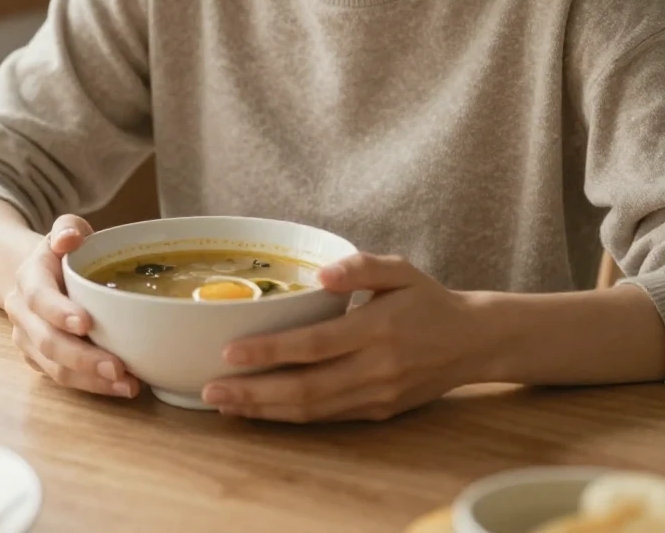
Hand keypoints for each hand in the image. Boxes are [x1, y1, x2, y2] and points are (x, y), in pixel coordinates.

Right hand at [4, 214, 139, 399]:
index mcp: (28, 278)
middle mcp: (22, 313)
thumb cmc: (63, 253)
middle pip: (46, 341)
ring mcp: (28, 340)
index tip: (86, 323)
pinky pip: (61, 379)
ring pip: (54, 367)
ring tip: (127, 384)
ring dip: (90, 380)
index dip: (59, 312)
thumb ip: (67, 228)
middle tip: (118, 367)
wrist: (39, 276)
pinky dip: (90, 385)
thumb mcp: (66, 230)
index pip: (39, 297)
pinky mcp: (39, 361)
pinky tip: (119, 386)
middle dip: (82, 358)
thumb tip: (68, 238)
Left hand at [201, 253, 483, 422]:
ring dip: (264, 411)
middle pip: (306, 388)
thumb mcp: (400, 268)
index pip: (315, 344)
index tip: (231, 351)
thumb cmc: (428, 298)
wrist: (473, 341)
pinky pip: (327, 418)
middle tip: (211, 390)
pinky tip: (262, 410)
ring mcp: (376, 395)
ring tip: (225, 405)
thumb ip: (361, 265)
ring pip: (312, 410)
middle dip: (254, 392)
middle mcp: (376, 367)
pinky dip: (289, 417)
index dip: (270, 352)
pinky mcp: (377, 412)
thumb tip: (321, 275)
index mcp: (378, 328)